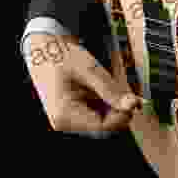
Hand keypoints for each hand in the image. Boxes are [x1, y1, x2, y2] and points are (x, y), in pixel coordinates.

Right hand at [25, 33, 141, 137]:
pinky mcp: (72, 116)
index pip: (102, 127)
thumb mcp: (90, 69)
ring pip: (102, 122)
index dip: (121, 116)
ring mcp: (67, 120)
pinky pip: (96, 117)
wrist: (44, 50)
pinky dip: (106, 106)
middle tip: (127, 93)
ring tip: (108, 87)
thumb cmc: (63, 56)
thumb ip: (110, 89)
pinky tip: (102, 91)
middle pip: (103, 127)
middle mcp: (63, 122)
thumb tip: (133, 105)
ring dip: (113, 108)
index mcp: (64, 113)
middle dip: (118, 112)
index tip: (133, 100)